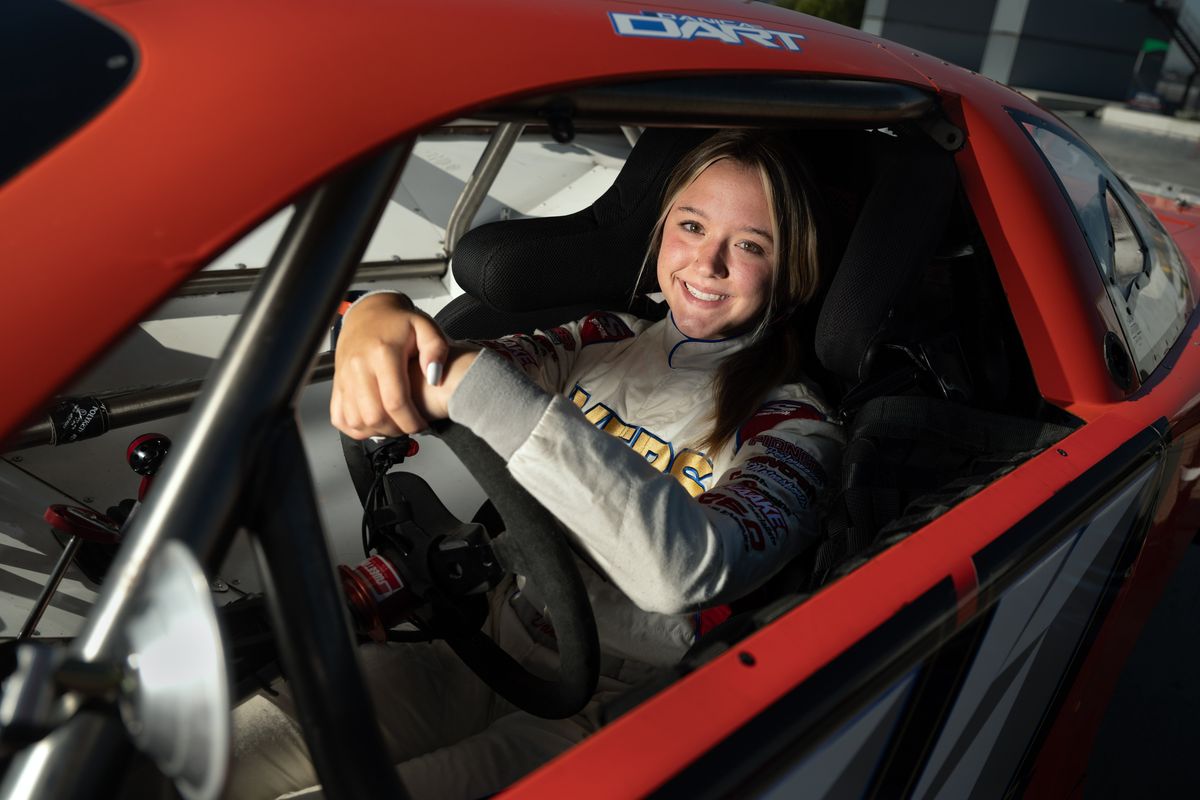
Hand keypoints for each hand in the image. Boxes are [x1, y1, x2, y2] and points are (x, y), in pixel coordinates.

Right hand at [330, 293, 450, 437]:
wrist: (368, 314)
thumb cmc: (397, 324)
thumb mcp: (425, 327)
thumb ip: (436, 350)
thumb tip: (434, 377)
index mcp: (383, 353)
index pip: (395, 401)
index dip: (411, 420)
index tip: (422, 424)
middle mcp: (359, 366)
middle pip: (374, 415)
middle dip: (396, 429)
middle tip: (409, 426)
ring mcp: (344, 377)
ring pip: (356, 420)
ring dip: (377, 430)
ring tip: (395, 425)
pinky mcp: (336, 384)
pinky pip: (340, 417)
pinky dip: (356, 428)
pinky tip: (374, 423)